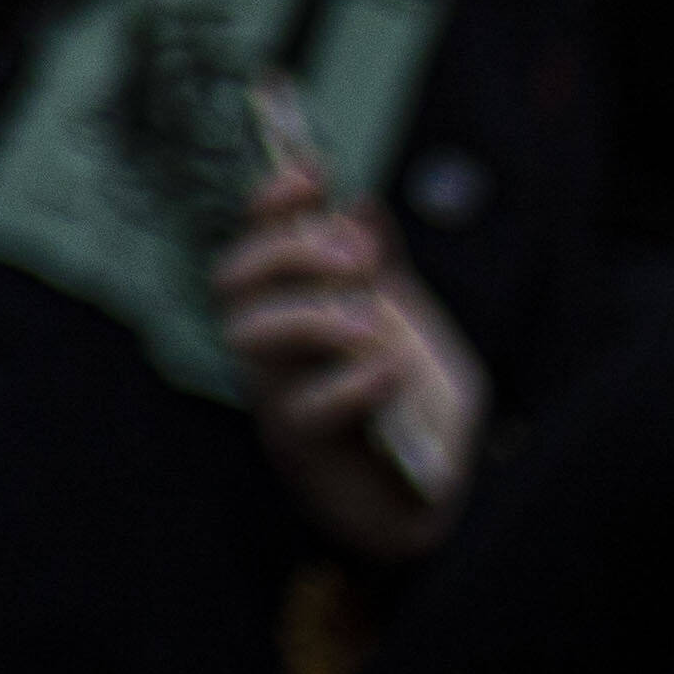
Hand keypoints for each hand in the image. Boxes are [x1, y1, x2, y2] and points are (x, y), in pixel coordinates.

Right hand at [213, 159, 480, 564]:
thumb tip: (360, 203)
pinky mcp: (302, 448)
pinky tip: (391, 373)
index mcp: (296, 308)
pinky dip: (352, 380)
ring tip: (373, 327)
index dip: (271, 203)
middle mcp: (274, 348)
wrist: (441, 499)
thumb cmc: (420, 410)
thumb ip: (388, 274)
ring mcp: (279, 396)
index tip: (310, 174)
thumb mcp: (416, 326)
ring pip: (247, 335)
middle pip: (232, 279)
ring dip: (311, 314)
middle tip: (358, 260)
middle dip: (287, 252)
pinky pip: (303, 406)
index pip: (258, 241)